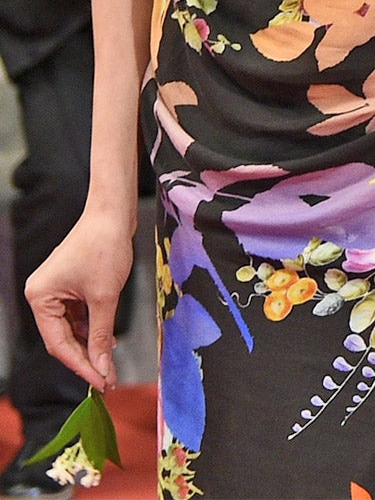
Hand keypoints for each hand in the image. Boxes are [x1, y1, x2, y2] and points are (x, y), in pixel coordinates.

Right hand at [25, 207, 134, 390]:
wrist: (113, 214)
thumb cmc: (106, 247)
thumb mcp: (105, 296)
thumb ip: (102, 333)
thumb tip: (103, 366)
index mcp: (40, 298)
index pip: (58, 343)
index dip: (81, 365)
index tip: (101, 381)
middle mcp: (41, 296)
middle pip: (62, 338)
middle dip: (86, 358)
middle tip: (108, 378)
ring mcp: (55, 291)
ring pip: (71, 329)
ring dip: (90, 344)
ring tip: (110, 363)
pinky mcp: (69, 286)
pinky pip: (78, 315)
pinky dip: (92, 328)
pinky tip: (108, 340)